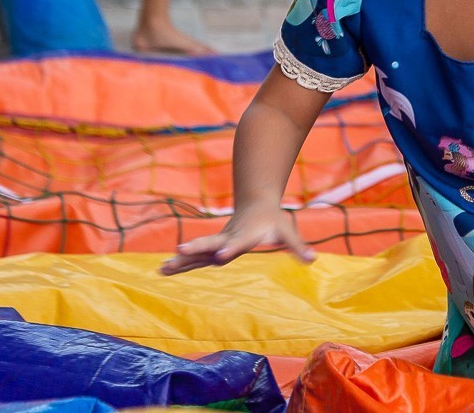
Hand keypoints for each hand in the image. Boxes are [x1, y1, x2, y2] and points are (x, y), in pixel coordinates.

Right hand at [160, 200, 314, 274]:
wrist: (255, 204)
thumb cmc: (273, 220)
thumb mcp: (287, 231)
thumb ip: (298, 246)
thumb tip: (312, 259)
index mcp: (246, 234)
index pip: (238, 243)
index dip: (230, 248)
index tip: (220, 256)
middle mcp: (228, 237)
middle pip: (210, 244)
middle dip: (196, 249)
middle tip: (178, 251)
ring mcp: (218, 242)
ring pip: (198, 252)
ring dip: (181, 260)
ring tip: (161, 269)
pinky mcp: (212, 247)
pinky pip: (195, 257)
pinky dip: (180, 263)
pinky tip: (163, 270)